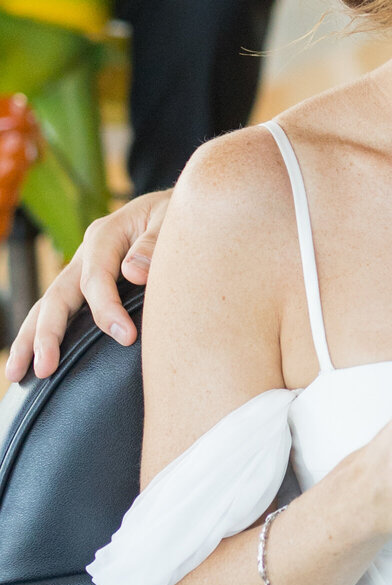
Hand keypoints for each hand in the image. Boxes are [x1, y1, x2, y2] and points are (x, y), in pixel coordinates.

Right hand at [5, 190, 172, 382]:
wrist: (179, 210)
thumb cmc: (178, 217)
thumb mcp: (172, 219)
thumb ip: (154, 243)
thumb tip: (133, 273)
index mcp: (105, 235)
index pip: (96, 278)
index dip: (107, 309)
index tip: (126, 337)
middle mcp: (86, 253)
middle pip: (58, 295)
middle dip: (48, 333)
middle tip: (45, 368)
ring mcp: (82, 269)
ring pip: (49, 305)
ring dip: (31, 339)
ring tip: (18, 374)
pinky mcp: (86, 285)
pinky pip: (61, 310)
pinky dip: (42, 333)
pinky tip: (33, 361)